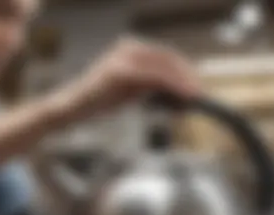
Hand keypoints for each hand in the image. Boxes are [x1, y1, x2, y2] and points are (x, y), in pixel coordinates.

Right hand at [55, 38, 201, 121]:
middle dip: (186, 76)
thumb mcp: (131, 90)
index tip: (195, 87)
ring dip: (182, 81)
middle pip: (167, 58)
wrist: (74, 107)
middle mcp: (128, 47)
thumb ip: (151, 86)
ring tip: (193, 96)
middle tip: (199, 93)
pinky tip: (181, 94)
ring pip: (162, 65)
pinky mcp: (120, 70)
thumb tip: (176, 91)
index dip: (183, 71)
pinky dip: (170, 85)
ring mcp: (123, 57)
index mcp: (132, 50)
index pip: (164, 57)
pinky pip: (152, 76)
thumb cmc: (100, 101)